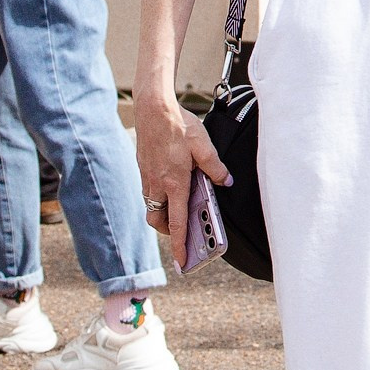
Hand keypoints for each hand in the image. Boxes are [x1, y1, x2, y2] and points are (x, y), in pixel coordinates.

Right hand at [135, 88, 230, 263]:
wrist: (153, 108)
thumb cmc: (177, 125)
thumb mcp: (204, 145)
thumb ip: (216, 167)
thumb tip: (226, 181)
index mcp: (174, 183)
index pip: (177, 223)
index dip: (179, 245)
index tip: (181, 261)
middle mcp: (157, 185)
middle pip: (159, 220)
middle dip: (169, 231)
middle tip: (183, 230)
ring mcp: (147, 178)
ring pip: (152, 207)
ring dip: (164, 213)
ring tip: (179, 207)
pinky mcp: (143, 169)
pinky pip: (149, 192)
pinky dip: (159, 197)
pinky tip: (172, 183)